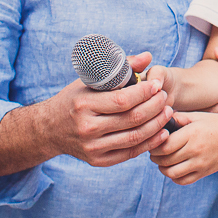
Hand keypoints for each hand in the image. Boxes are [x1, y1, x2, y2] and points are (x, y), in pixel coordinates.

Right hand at [46, 51, 173, 166]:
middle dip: (155, 106)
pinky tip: (162, 132)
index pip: (123, 100)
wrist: (49, 129)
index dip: (145, 92)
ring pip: (135, 137)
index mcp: (83, 105)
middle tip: (165, 96)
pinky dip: (150, 142)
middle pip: (132, 118)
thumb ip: (120, 68)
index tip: (157, 84)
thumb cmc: (74, 100)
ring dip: (157, 124)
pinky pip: (130, 153)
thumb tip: (147, 57)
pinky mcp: (98, 160)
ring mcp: (93, 147)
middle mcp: (87, 128)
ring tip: (167, 111)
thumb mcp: (90, 80)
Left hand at [149, 110, 217, 184]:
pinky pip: (183, 180)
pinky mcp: (205, 172)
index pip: (164, 146)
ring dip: (163, 169)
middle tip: (155, 154)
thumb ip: (180, 118)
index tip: (154, 144)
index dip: (155, 147)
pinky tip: (174, 170)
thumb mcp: (199, 116)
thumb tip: (162, 120)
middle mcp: (195, 150)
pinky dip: (174, 178)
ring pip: (172, 173)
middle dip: (156, 158)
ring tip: (163, 163)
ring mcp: (201, 163)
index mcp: (192, 133)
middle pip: (165, 160)